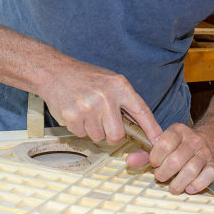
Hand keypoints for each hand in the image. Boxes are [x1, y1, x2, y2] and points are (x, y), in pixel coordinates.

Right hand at [37, 60, 162, 144]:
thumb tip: (141, 126)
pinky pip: (81, 134)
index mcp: (120, 86)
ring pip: (98, 136)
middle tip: (105, 125)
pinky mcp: (72, 116)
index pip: (141, 111)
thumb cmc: (85, 78)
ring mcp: (88, 107)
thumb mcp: (111, 82)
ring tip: (87, 112)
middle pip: (117, 134)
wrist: (54, 71)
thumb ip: (125, 101)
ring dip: (93, 130)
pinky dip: (79, 128)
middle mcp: (106, 96)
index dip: (152, 129)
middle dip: (112, 136)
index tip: (158, 142)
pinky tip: (76, 113)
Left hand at [132, 123, 213, 194]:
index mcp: (178, 131)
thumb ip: (145, 154)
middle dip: (164, 173)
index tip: (154, 163)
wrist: (211, 140)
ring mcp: (205, 153)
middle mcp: (193, 140)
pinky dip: (197, 185)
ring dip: (178, 183)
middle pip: (175, 160)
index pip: (165, 143)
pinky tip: (189, 187)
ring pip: (190, 170)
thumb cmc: (181, 146)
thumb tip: (130, 161)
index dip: (156, 157)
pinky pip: (207, 177)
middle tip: (161, 176)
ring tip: (173, 187)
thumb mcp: (163, 144)